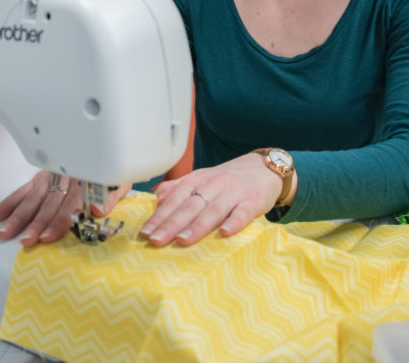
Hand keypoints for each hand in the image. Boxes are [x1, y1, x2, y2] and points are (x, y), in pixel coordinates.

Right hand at [0, 170, 130, 245]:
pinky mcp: (41, 177)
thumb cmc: (109, 175)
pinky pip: (24, 189)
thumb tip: (97, 211)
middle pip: (48, 204)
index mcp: (84, 183)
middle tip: (26, 240)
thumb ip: (109, 198)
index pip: (70, 205)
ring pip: (32, 198)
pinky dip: (10, 202)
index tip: (47, 236)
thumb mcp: (118, 183)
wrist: (102, 150)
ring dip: (18, 216)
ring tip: (6, 232)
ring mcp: (50, 178)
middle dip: (36, 223)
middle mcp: (64, 180)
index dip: (58, 222)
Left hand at [139, 153, 285, 246]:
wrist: (262, 168)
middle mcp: (213, 185)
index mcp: (197, 180)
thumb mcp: (200, 179)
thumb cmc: (227, 180)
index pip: (174, 199)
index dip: (160, 216)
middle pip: (190, 206)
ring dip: (198, 225)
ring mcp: (233, 193)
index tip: (146, 232)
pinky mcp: (253, 201)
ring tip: (183, 240)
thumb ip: (177, 189)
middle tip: (157, 240)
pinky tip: (225, 232)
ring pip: (213, 210)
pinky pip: (242, 212)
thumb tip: (157, 200)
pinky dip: (234, 222)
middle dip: (172, 224)